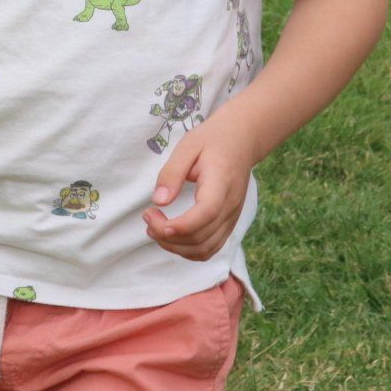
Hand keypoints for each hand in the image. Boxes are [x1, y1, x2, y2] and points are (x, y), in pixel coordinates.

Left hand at [143, 111, 260, 260]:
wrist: (242, 141)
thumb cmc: (213, 140)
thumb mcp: (188, 146)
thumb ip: (172, 173)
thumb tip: (158, 201)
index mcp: (221, 183)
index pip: (206, 212)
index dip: (180, 225)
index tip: (154, 218)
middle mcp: (230, 206)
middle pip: (201, 237)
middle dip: (167, 236)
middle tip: (148, 216)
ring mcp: (232, 218)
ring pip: (205, 250)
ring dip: (175, 247)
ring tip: (155, 227)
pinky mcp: (229, 224)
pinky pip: (210, 248)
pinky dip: (188, 250)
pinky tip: (171, 235)